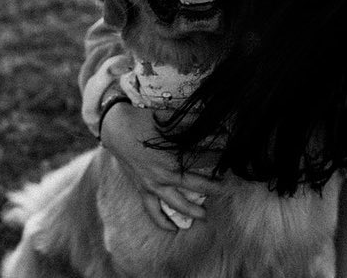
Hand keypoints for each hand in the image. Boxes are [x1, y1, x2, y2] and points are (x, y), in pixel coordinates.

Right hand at [99, 101, 222, 230]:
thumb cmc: (143, 120)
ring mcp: (153, 184)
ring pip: (177, 203)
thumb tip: (215, 124)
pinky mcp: (142, 189)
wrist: (115, 128)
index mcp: (174, 155)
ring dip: (192, 210)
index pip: (204, 159)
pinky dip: (162, 221)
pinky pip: (152, 210)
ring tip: (205, 215)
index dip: (219, 158)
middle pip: (196, 184)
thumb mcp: (170, 118)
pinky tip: (173, 229)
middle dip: (214, 187)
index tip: (230, 158)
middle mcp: (165, 173)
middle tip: (229, 188)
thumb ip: (192, 122)